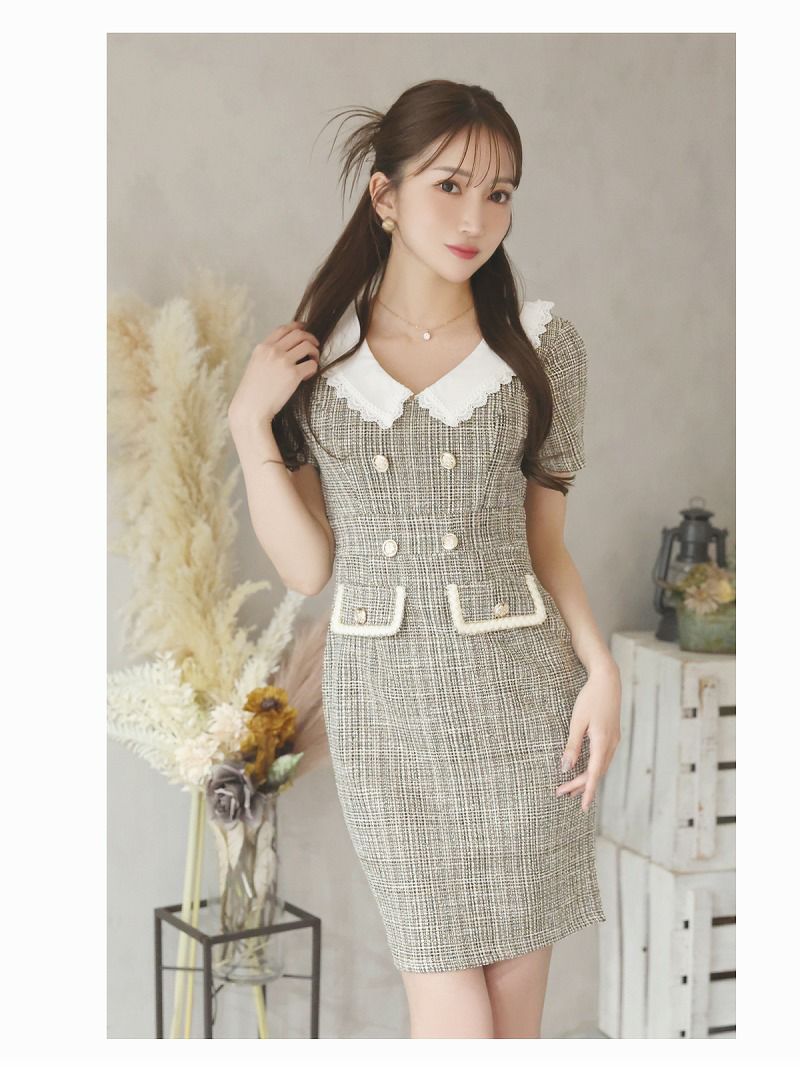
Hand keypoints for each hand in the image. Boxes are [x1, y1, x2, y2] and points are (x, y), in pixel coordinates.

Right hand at [227, 320, 319, 429]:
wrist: (251, 409)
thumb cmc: (252, 392)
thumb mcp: (255, 365)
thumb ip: (268, 355)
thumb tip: (285, 350)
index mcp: (262, 347)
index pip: (284, 328)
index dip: (297, 327)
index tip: (304, 329)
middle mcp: (273, 351)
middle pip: (298, 334)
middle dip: (310, 337)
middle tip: (315, 345)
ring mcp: (283, 362)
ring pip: (308, 345)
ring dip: (315, 352)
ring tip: (313, 361)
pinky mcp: (293, 375)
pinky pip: (311, 364)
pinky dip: (314, 368)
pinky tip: (308, 376)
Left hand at [555, 661, 620, 812]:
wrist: (608, 680)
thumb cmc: (590, 698)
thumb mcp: (577, 721)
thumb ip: (572, 746)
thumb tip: (565, 768)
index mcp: (603, 742)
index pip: (594, 774)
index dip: (587, 792)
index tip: (583, 807)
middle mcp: (612, 744)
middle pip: (597, 773)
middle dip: (581, 786)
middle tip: (562, 794)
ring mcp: (614, 740)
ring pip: (601, 767)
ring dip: (587, 778)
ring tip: (571, 789)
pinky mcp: (612, 736)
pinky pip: (603, 759)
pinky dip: (593, 768)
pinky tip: (584, 771)